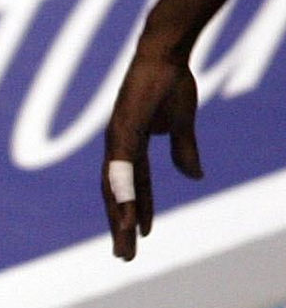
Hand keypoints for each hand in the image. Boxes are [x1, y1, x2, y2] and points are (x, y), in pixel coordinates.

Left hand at [102, 42, 201, 260]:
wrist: (166, 52)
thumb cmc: (171, 82)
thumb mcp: (182, 125)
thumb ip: (184, 151)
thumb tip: (194, 176)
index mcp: (129, 145)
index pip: (131, 186)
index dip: (135, 210)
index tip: (141, 234)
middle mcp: (117, 145)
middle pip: (116, 193)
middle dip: (120, 224)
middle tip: (124, 255)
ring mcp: (117, 138)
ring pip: (114, 187)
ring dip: (119, 218)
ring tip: (124, 245)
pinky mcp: (122, 130)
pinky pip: (122, 168)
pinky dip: (122, 194)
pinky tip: (124, 216)